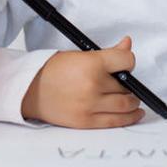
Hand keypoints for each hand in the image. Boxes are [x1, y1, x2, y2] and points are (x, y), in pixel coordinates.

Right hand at [21, 36, 144, 127]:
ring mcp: (90, 105)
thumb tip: (127, 45)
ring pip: (125, 105)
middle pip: (126, 85)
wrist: (30, 89)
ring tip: (134, 100)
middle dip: (129, 84)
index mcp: (91, 64)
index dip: (128, 61)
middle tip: (126, 83)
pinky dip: (129, 118)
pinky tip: (136, 114)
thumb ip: (108, 53)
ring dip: (134, 102)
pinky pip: (115, 121)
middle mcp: (93, 85)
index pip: (126, 61)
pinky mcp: (87, 121)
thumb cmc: (53, 70)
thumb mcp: (80, 55)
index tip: (126, 63)